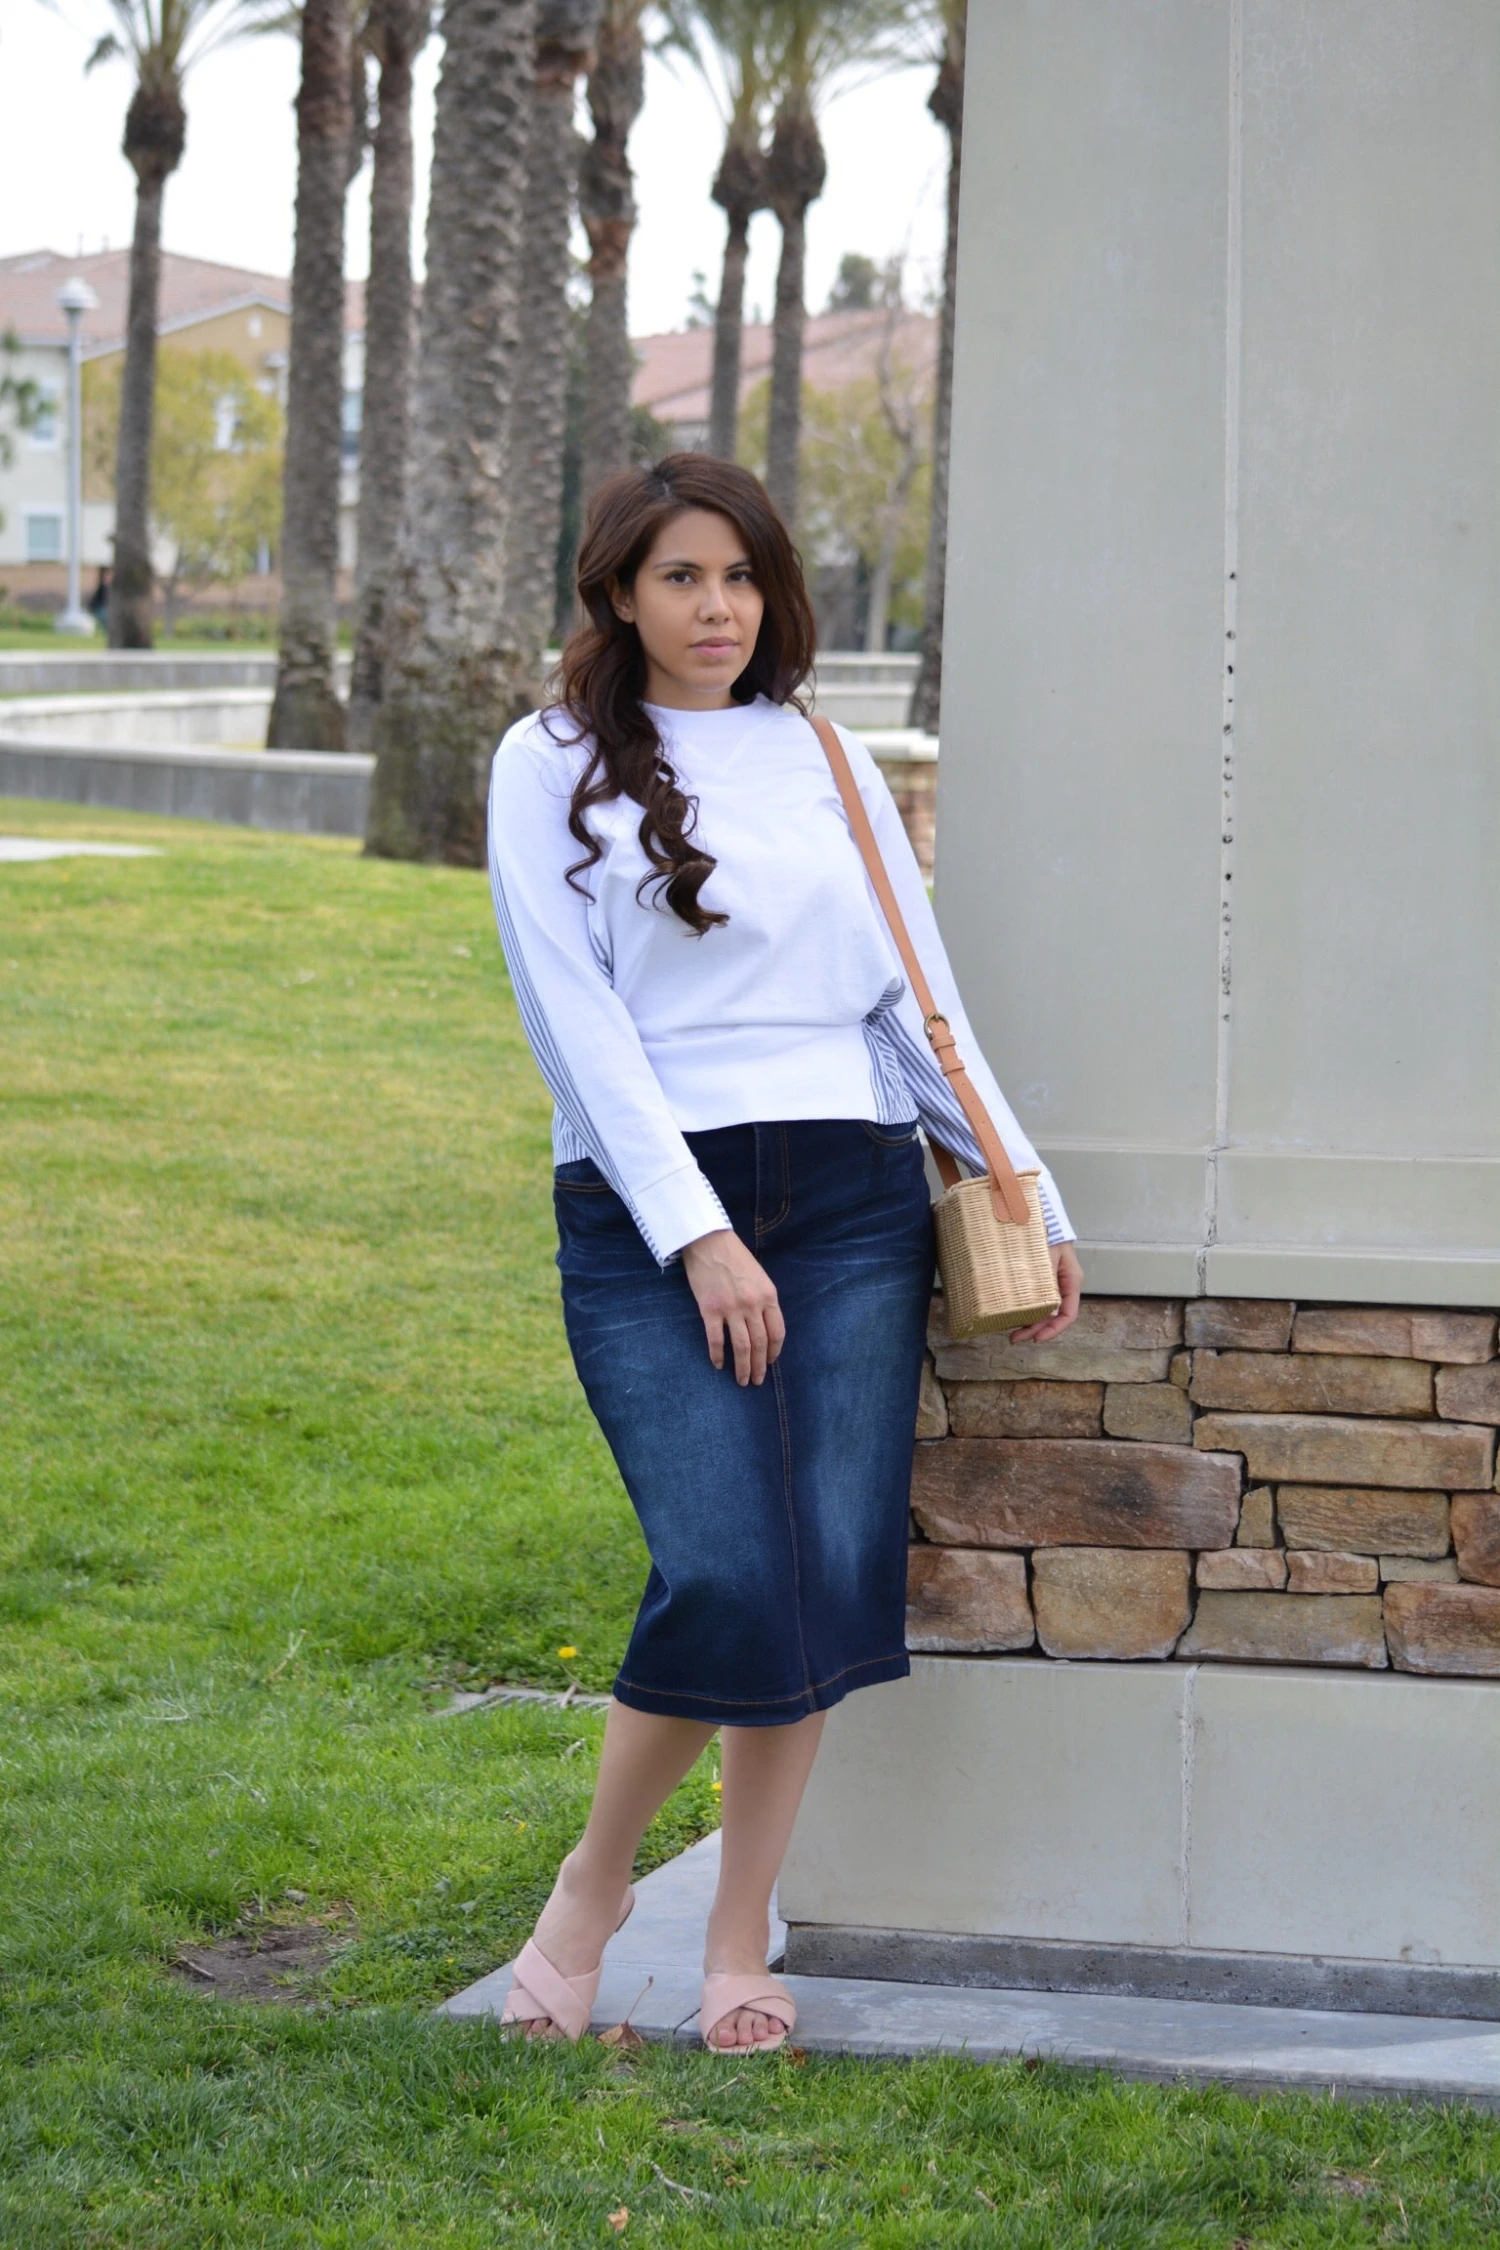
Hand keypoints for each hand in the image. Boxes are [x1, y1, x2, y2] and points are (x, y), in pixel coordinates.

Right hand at [681, 1229, 784, 1386]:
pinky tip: (719, 1365)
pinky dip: (718, 1355)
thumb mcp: (759, 1276)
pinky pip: (716, 1340)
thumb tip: (764, 1327)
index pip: (777, 1332)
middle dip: (760, 1366)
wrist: (708, 1241)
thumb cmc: (735, 1257)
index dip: (774, 1352)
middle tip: (756, 1381)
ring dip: (743, 1368)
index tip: (771, 1363)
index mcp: (768, 1296)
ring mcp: (731, 1308)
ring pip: (741, 1347)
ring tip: (742, 1381)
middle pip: (760, 1344)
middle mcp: (752, 1304)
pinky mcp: (709, 1310)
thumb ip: (764, 1300)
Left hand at [1007, 1241, 1083, 1346]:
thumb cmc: (1047, 1231)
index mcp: (1071, 1281)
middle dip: (1035, 1329)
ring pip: (1041, 1309)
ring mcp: (1049, 1282)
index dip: (1054, 1330)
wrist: (1038, 1211)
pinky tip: (1010, 1314)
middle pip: (1052, 1316)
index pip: (1068, 1314)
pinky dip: (1023, 1308)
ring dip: (1028, 1322)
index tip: (1036, 1339)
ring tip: (1010, 1332)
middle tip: (1014, 1339)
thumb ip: (1042, 1278)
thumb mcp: (1047, 1255)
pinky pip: (1032, 1298)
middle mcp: (1061, 1285)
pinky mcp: (1036, 1278)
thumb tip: (1033, 1305)